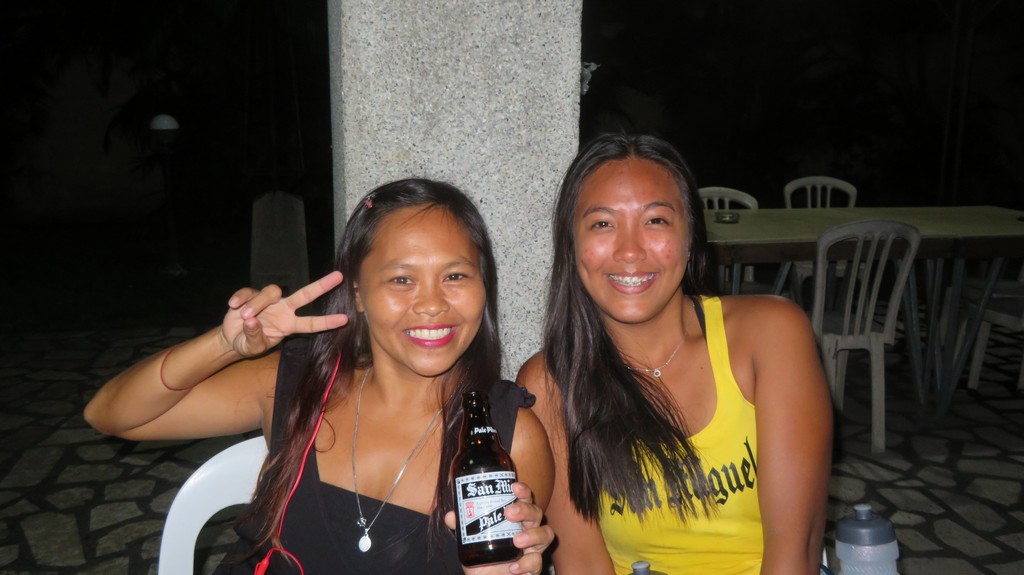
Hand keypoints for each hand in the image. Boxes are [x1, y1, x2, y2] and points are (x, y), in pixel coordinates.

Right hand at [220, 271, 348, 356]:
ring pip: (270, 292)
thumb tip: (252, 322)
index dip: (327, 322)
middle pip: (305, 295)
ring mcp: (269, 301)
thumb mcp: (252, 347)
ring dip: (256, 304)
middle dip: (322, 286)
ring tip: (243, 316)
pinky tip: (233, 305)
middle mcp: (283, 310)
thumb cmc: (248, 343)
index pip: (311, 324)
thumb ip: (254, 337)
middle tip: (339, 276)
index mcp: (288, 325)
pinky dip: (241, 299)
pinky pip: (249, 291)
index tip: (345, 319)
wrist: (231, 337)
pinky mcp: (252, 294)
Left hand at [447, 482, 553, 574]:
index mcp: (515, 519)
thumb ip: (461, 528)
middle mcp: (527, 530)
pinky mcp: (533, 567)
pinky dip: (526, 564)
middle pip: (536, 513)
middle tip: (509, 513)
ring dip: (533, 535)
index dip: (523, 491)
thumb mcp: (469, 541)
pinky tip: (512, 567)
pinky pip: (537, 562)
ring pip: (546, 534)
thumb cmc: (483, 557)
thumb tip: (451, 516)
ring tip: (517, 540)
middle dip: (525, 509)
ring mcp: (532, 549)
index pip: (524, 499)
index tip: (514, 486)